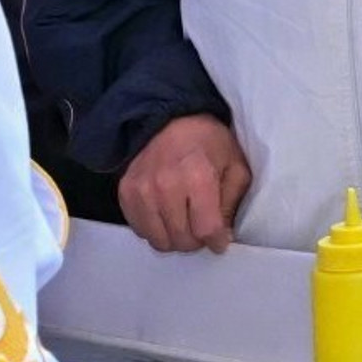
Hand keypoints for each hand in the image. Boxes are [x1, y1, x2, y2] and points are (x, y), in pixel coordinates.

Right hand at [118, 114, 253, 253]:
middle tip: (200, 226)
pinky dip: (155, 229)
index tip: (219, 240)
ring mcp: (142, 192)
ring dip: (174, 238)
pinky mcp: (125, 194)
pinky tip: (165, 214)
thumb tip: (222, 238)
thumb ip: (232, 203)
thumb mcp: (235, 166)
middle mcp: (166, 187)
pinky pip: (140, 230)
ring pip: (159, 241)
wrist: (168, 119)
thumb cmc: (208, 142)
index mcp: (198, 178)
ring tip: (183, 222)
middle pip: (182, 240)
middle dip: (196, 240)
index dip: (217, 241)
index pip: (206, 230)